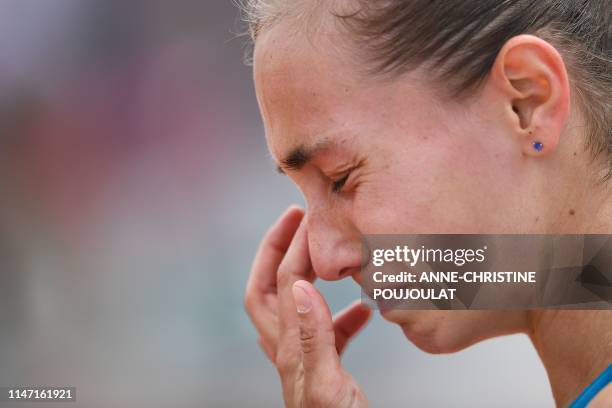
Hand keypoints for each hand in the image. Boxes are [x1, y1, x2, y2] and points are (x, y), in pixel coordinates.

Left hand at [245, 206, 370, 406]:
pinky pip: (325, 332)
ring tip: (326, 254)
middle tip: (296, 220)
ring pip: (294, 307)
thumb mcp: (330, 387)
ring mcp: (305, 362)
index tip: (307, 216)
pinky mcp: (324, 371)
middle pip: (268, 290)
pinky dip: (339, 313)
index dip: (292, 247)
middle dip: (277, 251)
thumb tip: (300, 285)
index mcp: (290, 351)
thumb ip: (315, 338)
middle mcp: (289, 352)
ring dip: (306, 275)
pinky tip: (363, 310)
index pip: (283, 283)